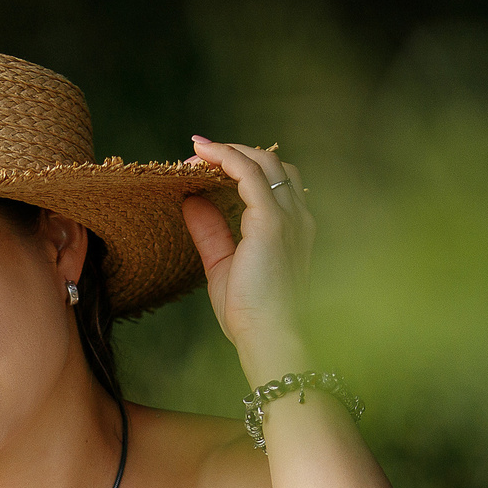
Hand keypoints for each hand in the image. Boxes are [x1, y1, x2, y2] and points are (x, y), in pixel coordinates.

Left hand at [181, 135, 315, 381]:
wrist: (268, 336)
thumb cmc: (249, 312)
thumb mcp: (223, 264)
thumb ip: (210, 231)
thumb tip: (191, 201)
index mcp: (291, 228)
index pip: (274, 182)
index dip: (242, 166)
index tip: (207, 163)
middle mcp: (296, 217)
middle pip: (272, 164)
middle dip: (235, 152)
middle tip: (197, 153)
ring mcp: (288, 217)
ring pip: (262, 162)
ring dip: (228, 151)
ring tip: (196, 150)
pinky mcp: (271, 223)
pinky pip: (249, 174)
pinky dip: (226, 158)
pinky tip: (203, 156)